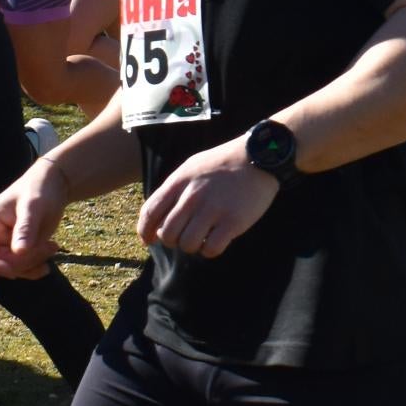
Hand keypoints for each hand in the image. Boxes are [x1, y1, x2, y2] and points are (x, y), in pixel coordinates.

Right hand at [0, 158, 70, 279]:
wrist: (54, 185)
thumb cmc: (40, 189)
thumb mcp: (33, 206)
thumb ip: (25, 227)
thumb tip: (19, 251)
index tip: (16, 271)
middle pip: (1, 263)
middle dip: (24, 262)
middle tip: (50, 248)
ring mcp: (7, 243)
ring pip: (14, 267)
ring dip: (33, 264)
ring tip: (53, 247)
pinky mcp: (20, 248)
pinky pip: (24, 266)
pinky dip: (36, 266)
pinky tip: (51, 256)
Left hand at [136, 138, 279, 256]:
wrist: (260, 155)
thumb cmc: (223, 163)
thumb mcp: (192, 167)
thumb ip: (173, 189)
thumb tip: (156, 220)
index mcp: (180, 181)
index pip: (150, 212)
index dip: (145, 231)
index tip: (149, 239)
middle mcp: (193, 195)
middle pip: (167, 233)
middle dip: (172, 241)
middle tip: (184, 236)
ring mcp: (213, 209)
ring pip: (187, 244)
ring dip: (192, 246)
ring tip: (202, 237)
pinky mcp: (233, 221)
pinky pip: (210, 249)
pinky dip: (210, 250)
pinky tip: (217, 240)